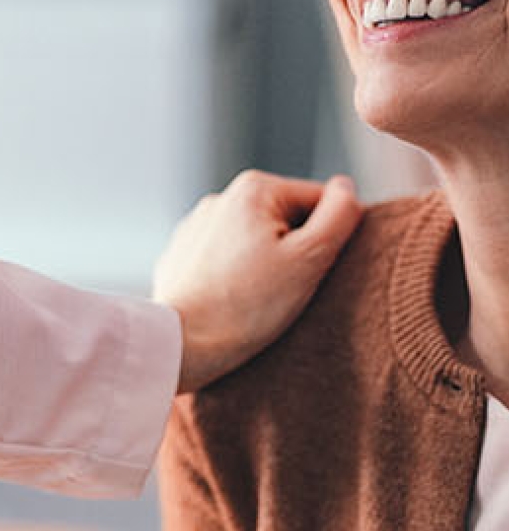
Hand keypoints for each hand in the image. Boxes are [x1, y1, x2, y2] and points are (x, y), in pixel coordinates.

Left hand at [153, 171, 362, 393]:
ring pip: (256, 241)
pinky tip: (235, 303)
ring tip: (260, 301)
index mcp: (253, 188)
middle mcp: (220, 197)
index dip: (329, 239)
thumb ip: (338, 216)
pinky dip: (237, 277)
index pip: (320, 201)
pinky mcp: (183, 254)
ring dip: (267, 265)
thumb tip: (347, 187)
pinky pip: (227, 259)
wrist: (182, 343)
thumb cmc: (248, 306)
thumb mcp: (309, 259)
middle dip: (296, 252)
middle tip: (288, 291)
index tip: (313, 272)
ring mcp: (197, 225)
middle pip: (286, 220)